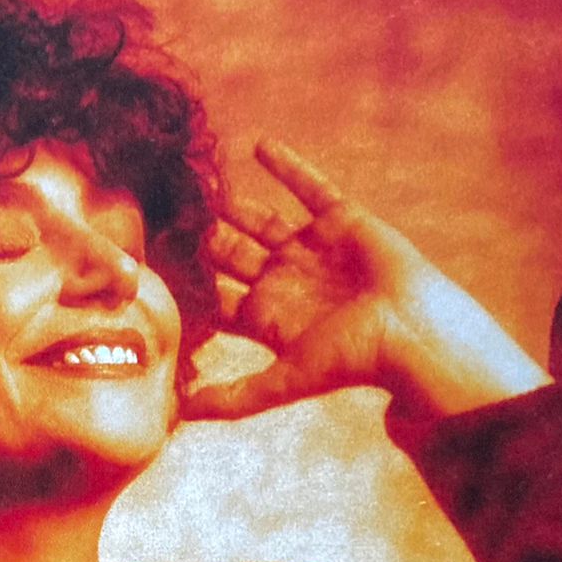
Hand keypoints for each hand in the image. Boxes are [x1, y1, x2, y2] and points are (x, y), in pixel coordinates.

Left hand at [189, 140, 547, 419]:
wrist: (409, 328)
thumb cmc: (349, 358)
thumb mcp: (284, 380)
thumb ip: (234, 398)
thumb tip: (181, 416)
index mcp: (268, 316)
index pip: (217, 298)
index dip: (190, 285)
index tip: (152, 265)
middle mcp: (286, 281)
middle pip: (232, 256)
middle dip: (204, 240)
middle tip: (168, 214)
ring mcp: (312, 249)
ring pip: (262, 221)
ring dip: (234, 205)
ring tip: (202, 184)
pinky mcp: (341, 220)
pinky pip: (309, 188)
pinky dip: (287, 167)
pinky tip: (258, 145)